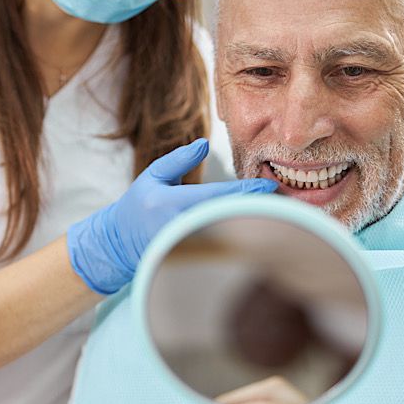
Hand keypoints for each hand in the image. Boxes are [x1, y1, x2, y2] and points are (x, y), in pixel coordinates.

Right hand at [66, 138, 277, 294]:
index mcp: (171, 203)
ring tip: (278, 215)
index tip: (269, 186)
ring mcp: (186, 248)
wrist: (118, 244)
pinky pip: (220, 248)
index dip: (246, 192)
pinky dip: (240, 239)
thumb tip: (205, 143)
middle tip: (284, 201)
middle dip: (256, 210)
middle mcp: (180, 227)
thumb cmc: (137, 205)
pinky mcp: (190, 260)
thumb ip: (179, 159)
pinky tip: (258, 232)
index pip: (217, 197)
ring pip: (227, 235)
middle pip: (229, 218)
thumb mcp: (153, 176)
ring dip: (252, 225)